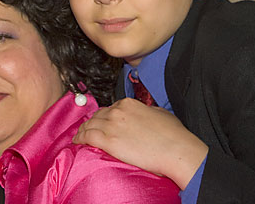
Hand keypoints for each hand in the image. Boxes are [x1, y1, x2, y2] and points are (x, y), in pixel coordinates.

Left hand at [73, 98, 207, 188]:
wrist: (176, 151)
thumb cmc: (174, 135)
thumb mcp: (160, 114)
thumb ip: (147, 111)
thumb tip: (144, 114)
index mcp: (129, 103)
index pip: (110, 108)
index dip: (105, 117)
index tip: (103, 123)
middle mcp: (117, 111)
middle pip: (98, 116)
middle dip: (93, 123)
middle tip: (89, 130)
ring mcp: (112, 125)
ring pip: (90, 125)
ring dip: (84, 130)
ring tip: (80, 136)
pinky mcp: (108, 141)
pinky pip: (87, 137)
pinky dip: (80, 138)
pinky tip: (77, 141)